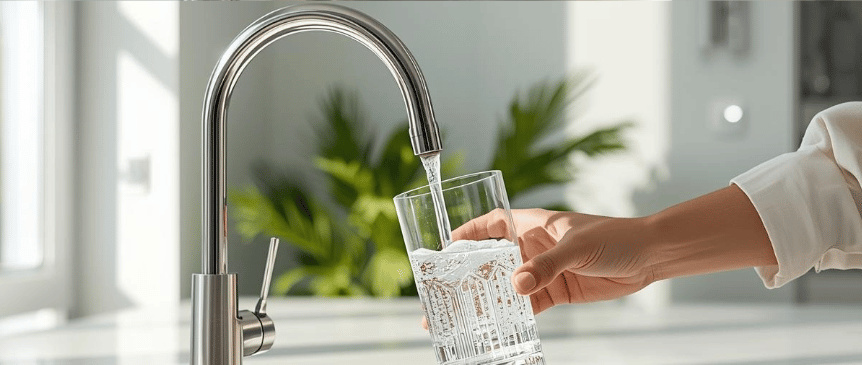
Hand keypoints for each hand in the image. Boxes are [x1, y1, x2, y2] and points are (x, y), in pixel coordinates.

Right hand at [452, 208, 655, 314]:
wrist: (648, 257)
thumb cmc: (615, 237)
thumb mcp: (576, 247)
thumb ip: (546, 265)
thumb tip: (517, 285)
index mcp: (534, 224)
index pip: (494, 223)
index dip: (470, 231)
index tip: (448, 244)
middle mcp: (534, 247)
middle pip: (495, 259)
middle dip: (472, 274)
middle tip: (449, 290)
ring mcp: (545, 270)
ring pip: (509, 285)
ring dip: (490, 298)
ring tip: (465, 314)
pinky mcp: (557, 291)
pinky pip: (529, 303)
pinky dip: (515, 314)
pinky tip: (500, 324)